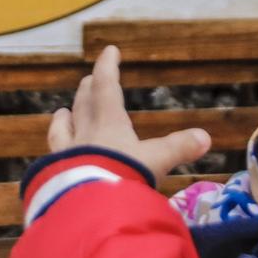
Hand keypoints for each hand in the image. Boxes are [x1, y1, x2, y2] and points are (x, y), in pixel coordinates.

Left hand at [46, 45, 210, 181]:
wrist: (88, 207)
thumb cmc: (123, 176)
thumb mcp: (156, 161)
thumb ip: (178, 148)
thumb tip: (205, 137)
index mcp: (109, 123)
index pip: (106, 86)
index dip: (108, 66)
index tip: (110, 50)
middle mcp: (84, 133)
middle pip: (84, 105)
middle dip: (88, 90)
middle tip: (88, 80)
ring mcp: (66, 155)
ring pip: (61, 129)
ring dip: (64, 118)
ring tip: (62, 113)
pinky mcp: (56, 177)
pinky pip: (53, 157)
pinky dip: (55, 151)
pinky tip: (53, 156)